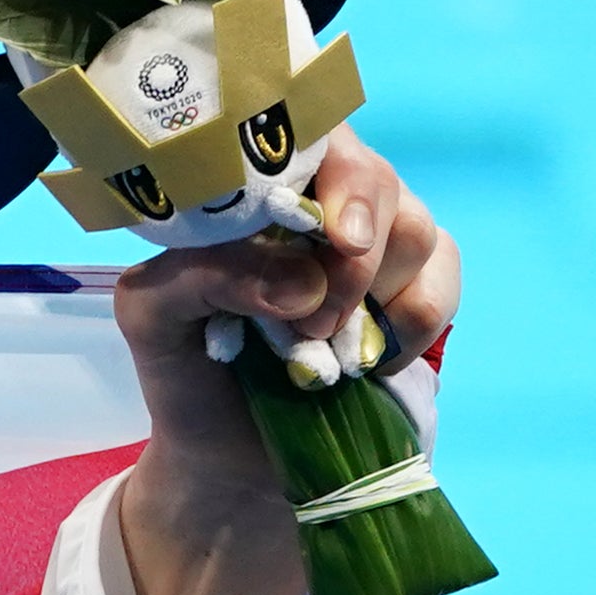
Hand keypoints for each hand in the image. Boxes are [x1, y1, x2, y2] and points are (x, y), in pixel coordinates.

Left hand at [108, 135, 459, 594]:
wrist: (227, 466)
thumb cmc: (185, 376)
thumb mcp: (152, 319)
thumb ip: (200, 275)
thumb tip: (304, 280)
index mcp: (250, 194)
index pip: (300, 128)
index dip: (322, 155)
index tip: (330, 226)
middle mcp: (320, 208)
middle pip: (369, 174)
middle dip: (348, 243)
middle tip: (310, 314)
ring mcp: (374, 248)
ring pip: (413, 223)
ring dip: (369, 289)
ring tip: (316, 346)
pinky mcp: (414, 295)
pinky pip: (443, 277)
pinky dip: (411, 318)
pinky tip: (367, 359)